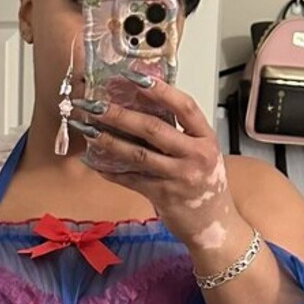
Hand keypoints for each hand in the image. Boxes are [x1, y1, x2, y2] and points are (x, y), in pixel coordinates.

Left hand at [69, 76, 242, 253]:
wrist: (215, 226)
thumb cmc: (205, 186)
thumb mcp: (202, 154)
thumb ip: (180, 134)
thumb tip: (144, 108)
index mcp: (205, 138)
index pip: (184, 107)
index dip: (160, 90)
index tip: (135, 78)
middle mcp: (195, 155)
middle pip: (154, 128)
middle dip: (121, 115)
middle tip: (96, 105)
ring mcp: (179, 177)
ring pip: (138, 154)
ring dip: (110, 141)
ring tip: (89, 131)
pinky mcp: (164, 196)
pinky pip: (132, 180)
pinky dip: (111, 172)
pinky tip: (95, 163)